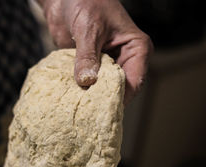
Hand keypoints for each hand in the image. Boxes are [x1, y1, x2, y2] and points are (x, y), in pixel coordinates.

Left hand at [38, 0, 152, 103]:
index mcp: (136, 49)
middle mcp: (124, 60)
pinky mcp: (90, 67)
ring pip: (102, 89)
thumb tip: (86, 81)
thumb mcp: (89, 28)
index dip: (120, 98)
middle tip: (88, 116)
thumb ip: (87, 55)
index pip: (133, 81)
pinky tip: (69, 100)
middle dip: (104, 101)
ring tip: (78, 112)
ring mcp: (106, 65)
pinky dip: (79, 91)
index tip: (103, 112)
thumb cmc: (85, 2)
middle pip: (119, 89)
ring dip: (89, 98)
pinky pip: (86, 84)